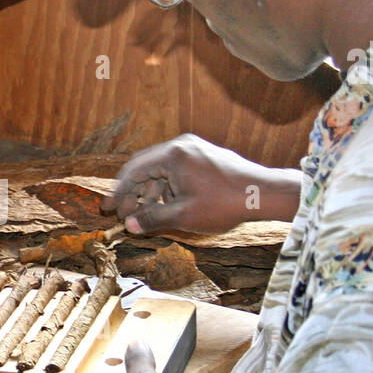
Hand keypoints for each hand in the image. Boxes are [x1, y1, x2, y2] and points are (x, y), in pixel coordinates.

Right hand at [104, 133, 297, 234]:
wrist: (264, 194)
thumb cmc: (225, 203)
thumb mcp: (183, 215)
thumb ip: (153, 218)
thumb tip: (129, 226)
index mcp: (173, 155)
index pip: (134, 170)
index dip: (118, 192)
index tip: (108, 209)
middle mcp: (181, 146)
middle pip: (145, 168)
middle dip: (133, 193)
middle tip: (124, 215)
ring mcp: (194, 150)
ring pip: (161, 171)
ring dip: (150, 193)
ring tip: (146, 216)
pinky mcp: (204, 158)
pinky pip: (176, 171)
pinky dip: (167, 188)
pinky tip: (167, 207)